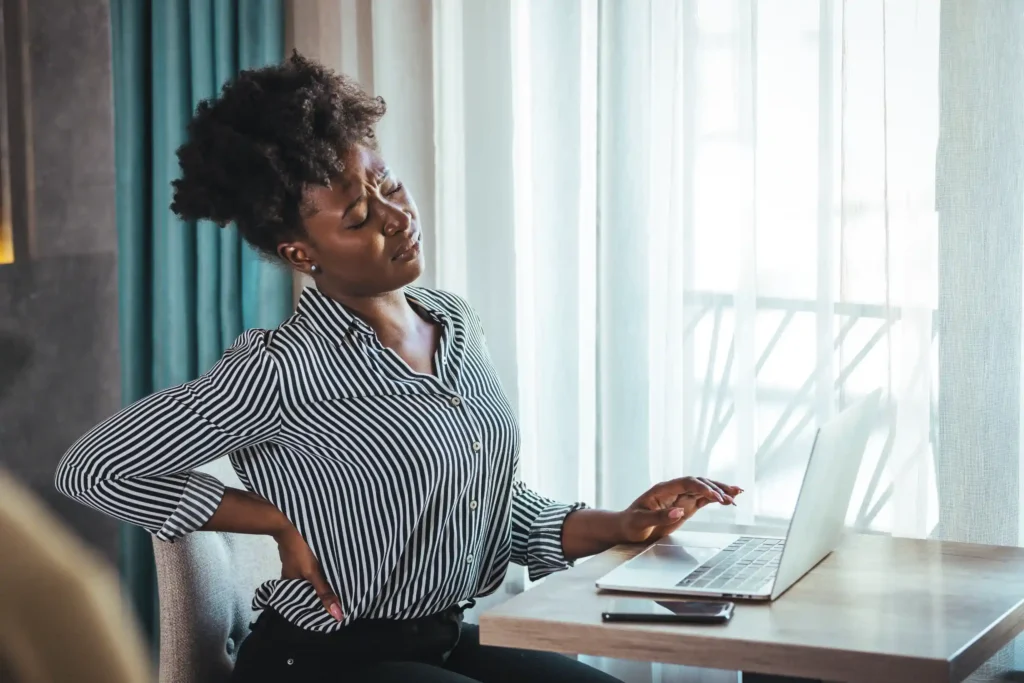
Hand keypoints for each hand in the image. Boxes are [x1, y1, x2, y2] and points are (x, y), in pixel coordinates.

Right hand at [274, 524, 343, 620]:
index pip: (305, 602)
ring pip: (312, 578)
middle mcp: (291, 576)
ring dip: (323, 582)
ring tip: (341, 589)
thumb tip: (337, 615)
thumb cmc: (300, 549)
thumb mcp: (313, 572)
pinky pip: (313, 567)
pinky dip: (321, 571)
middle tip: (343, 603)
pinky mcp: (301, 553)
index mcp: (289, 584)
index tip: (335, 614)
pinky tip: (331, 571)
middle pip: (309, 590)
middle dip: (323, 596)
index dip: (319, 608)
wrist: (289, 520)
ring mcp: (295, 564)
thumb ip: (324, 592)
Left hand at [618, 477, 742, 542]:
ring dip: (720, 491)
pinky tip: (729, 499)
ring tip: (738, 494)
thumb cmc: (630, 524)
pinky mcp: (685, 506)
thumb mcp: (640, 522)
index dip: (702, 488)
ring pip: (703, 489)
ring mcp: (680, 497)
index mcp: (662, 489)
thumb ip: (659, 516)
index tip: (715, 497)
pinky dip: (716, 499)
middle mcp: (673, 490)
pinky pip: (703, 499)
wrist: (627, 528)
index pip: (686, 483)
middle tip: (731, 499)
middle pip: (699, 482)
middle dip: (716, 488)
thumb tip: (679, 512)